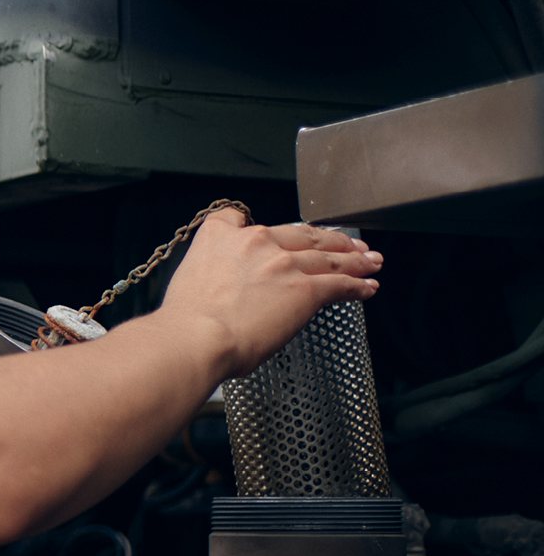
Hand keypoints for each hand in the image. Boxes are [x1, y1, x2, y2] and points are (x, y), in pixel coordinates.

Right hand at [161, 212, 381, 377]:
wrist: (197, 338)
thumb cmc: (186, 322)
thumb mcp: (186, 281)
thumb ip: (212, 276)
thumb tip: (226, 293)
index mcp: (220, 237)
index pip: (237, 217)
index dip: (254, 226)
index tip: (267, 234)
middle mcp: (256, 243)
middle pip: (301, 234)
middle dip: (328, 239)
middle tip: (346, 244)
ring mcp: (283, 264)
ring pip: (327, 256)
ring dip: (353, 259)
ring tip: (369, 261)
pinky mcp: (305, 289)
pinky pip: (339, 284)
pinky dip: (357, 285)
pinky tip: (366, 287)